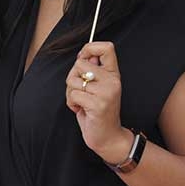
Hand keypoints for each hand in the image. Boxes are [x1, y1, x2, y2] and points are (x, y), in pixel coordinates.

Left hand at [65, 41, 133, 164]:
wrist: (108, 137)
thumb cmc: (98, 112)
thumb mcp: (99, 87)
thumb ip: (93, 71)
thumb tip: (83, 55)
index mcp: (113, 74)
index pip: (107, 48)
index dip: (89, 48)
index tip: (83, 59)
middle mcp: (112, 81)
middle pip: (80, 63)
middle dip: (72, 77)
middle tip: (80, 91)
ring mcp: (106, 92)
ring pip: (73, 80)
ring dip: (71, 93)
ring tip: (81, 102)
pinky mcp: (98, 104)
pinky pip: (73, 95)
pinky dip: (71, 103)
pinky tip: (80, 110)